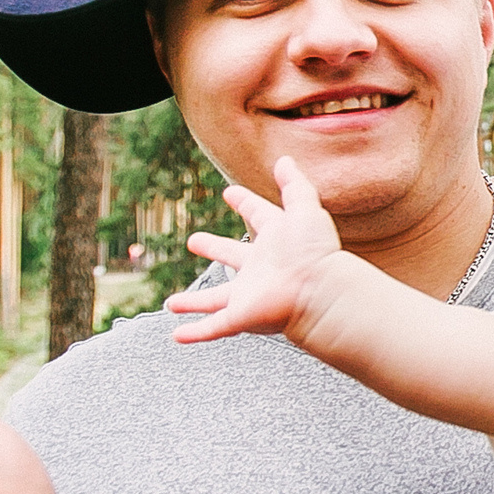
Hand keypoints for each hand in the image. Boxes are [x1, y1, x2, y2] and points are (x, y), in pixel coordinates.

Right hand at [166, 156, 346, 347]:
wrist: (320, 292)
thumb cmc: (317, 252)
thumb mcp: (306, 208)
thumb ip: (294, 184)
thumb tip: (284, 159)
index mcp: (276, 239)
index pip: (258, 216)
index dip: (245, 203)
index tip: (231, 194)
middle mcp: (260, 268)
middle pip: (232, 256)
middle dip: (213, 248)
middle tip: (194, 241)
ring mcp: (249, 294)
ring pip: (215, 299)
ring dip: (194, 302)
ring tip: (173, 303)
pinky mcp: (241, 316)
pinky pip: (213, 326)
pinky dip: (194, 332)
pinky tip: (178, 334)